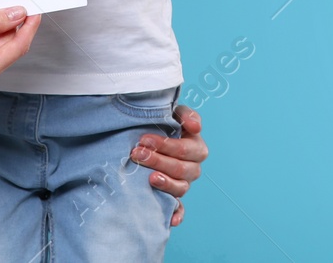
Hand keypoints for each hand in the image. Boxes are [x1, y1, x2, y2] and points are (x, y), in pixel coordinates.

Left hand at [130, 103, 206, 226]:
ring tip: (149, 178)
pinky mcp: (174, 198)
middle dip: (159, 161)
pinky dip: (177, 215)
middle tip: (137, 153)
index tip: (144, 139)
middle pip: (182, 168)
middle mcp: (192, 167)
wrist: (148, 138)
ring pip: (181, 188)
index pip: (186, 149)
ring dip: (166, 183)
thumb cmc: (162, 124)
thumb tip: (194, 126)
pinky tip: (172, 219)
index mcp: (195, 147)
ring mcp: (184, 184)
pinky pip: (179, 209)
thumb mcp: (173, 113)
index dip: (166, 145)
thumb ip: (185, 114)